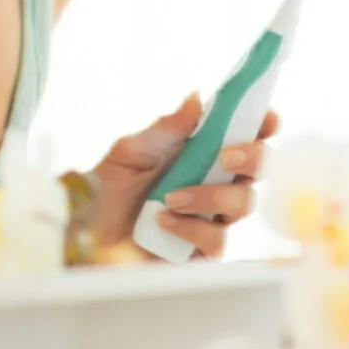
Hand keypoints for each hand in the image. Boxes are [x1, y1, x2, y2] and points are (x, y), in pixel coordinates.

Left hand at [88, 94, 280, 260]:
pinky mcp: (204, 250)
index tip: (266, 118)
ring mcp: (213, 217)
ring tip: (172, 197)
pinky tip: (164, 223)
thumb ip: (164, 128)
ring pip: (245, 202)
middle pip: (262, 166)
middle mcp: (216, 182)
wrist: (82, 242)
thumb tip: (197, 98)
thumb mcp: (128, 153)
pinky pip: (219, 238)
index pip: (248, 133)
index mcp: (203, 152)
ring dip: (212, 196)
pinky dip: (192, 228)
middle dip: (253, 157)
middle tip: (227, 157)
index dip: (264, 123)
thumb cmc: (105, 194)